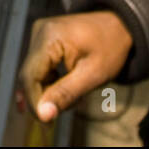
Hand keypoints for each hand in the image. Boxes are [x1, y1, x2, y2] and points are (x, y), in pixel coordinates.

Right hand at [18, 10, 132, 122]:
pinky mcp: (43, 40)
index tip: (46, 123)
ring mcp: (40, 34)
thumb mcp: (92, 75)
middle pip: (29, 76)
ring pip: (33, 74)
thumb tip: (43, 115)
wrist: (120, 25)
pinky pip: (39, 67)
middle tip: (60, 115)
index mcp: (50, 37)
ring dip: (47, 91)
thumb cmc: (110, 47)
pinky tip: (66, 87)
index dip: (34, 102)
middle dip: (42, 98)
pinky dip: (49, 82)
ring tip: (72, 98)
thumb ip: (65, 94)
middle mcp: (39, 32)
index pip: (30, 76)